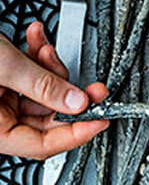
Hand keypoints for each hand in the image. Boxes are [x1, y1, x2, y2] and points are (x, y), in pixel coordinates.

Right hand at [0, 22, 108, 159]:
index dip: (77, 134)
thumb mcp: (4, 68)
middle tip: (95, 87)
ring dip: (50, 67)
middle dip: (71, 94)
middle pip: (49, 117)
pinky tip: (36, 39)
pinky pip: (29, 76)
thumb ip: (43, 86)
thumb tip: (78, 103)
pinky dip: (35, 57)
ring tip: (45, 47)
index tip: (102, 121)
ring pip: (43, 92)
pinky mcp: (2, 83)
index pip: (43, 145)